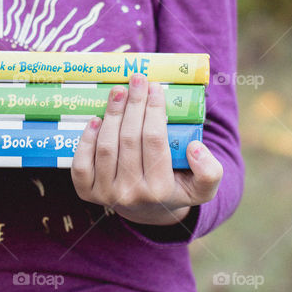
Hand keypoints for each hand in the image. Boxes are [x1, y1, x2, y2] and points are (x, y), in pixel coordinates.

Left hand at [70, 74, 222, 225]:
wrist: (149, 211)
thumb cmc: (178, 189)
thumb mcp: (204, 187)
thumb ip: (210, 171)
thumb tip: (195, 148)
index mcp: (160, 191)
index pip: (155, 141)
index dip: (153, 110)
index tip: (155, 87)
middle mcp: (131, 194)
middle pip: (129, 139)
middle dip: (133, 104)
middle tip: (136, 80)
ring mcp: (106, 195)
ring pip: (106, 147)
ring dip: (111, 115)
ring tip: (118, 91)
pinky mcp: (87, 193)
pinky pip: (81, 164)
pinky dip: (86, 139)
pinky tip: (95, 119)